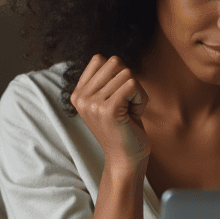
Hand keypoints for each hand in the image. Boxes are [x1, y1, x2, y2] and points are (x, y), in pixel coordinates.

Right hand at [70, 54, 150, 168]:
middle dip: (129, 81)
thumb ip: (107, 80)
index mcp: (78, 93)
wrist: (125, 159)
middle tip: (126, 105)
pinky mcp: (108, 110)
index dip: (118, 74)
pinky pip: (133, 85)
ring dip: (137, 93)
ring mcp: (93, 104)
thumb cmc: (123, 128)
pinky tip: (134, 115)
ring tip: (129, 112)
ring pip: (127, 74)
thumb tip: (114, 60)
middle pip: (115, 63)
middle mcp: (81, 97)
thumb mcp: (109, 100)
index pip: (100, 59)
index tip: (118, 97)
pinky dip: (141, 99)